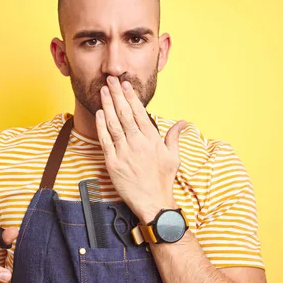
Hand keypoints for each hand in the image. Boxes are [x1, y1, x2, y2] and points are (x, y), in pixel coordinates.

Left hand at [96, 76, 186, 223]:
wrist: (153, 202)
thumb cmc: (163, 180)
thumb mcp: (174, 156)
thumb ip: (174, 136)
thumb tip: (183, 122)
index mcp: (152, 140)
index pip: (139, 113)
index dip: (131, 97)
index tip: (126, 84)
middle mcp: (138, 143)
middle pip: (125, 114)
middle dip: (117, 95)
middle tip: (110, 80)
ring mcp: (124, 153)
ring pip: (114, 124)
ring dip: (108, 105)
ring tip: (103, 91)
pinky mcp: (113, 163)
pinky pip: (105, 141)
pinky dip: (101, 126)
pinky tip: (99, 113)